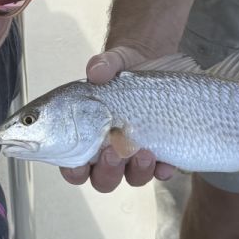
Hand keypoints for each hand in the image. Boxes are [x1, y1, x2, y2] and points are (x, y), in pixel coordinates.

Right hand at [59, 44, 177, 191]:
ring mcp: (135, 153)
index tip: (79, 164)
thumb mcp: (112, 61)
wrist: (152, 60)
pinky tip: (166, 163)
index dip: (73, 170)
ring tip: (144, 152)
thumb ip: (102, 66)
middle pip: (102, 179)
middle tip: (113, 152)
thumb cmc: (122, 67)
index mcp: (85, 135)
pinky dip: (163, 170)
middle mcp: (108, 150)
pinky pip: (161, 171)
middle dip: (107, 171)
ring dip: (137, 171)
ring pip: (132, 177)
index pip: (73, 165)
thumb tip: (96, 71)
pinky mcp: (160, 151)